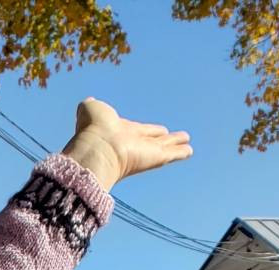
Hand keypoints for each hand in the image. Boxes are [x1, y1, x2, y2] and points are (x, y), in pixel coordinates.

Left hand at [64, 98, 191, 190]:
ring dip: (174, 145)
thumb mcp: (90, 109)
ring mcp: (144, 151)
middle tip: (171, 136)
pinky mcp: (155, 157)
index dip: (146, 130)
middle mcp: (133, 143)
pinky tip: (189, 150)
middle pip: (152, 140)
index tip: (156, 130)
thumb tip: (89, 102)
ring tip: (186, 144)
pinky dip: (180, 153)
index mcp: (121, 132)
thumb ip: (91, 106)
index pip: (138, 130)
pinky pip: (171, 154)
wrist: (97, 149)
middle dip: (161, 138)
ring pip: (163, 147)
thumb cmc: (91, 129)